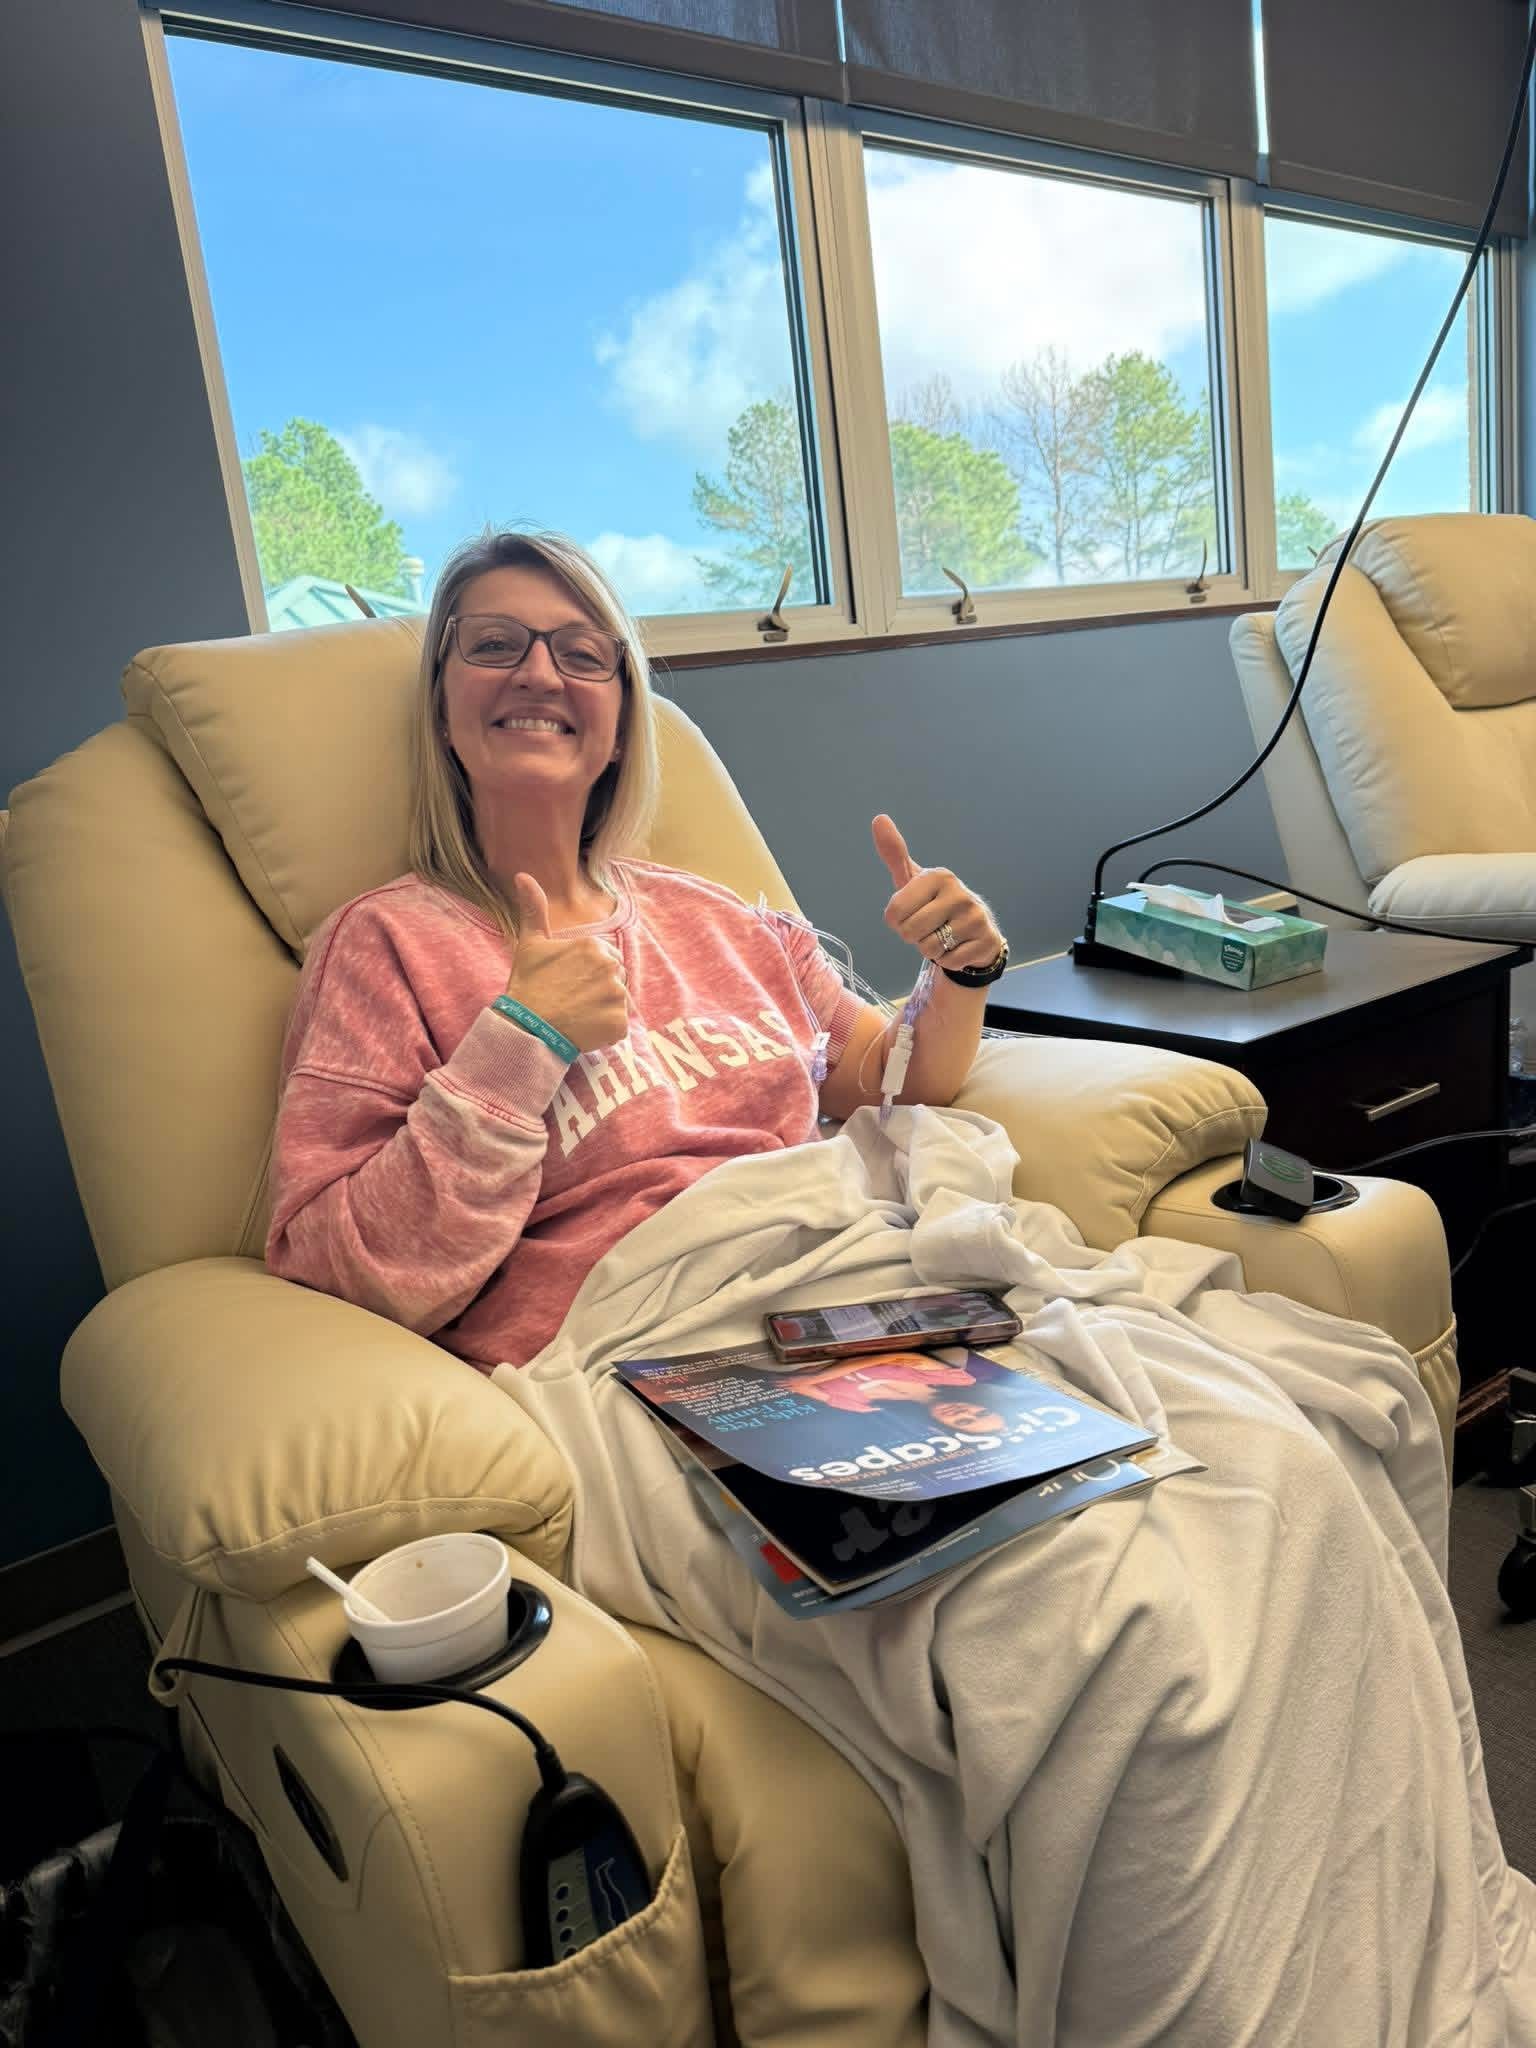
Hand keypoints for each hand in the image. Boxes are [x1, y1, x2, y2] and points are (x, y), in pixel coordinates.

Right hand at [503, 874, 629, 1052]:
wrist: (526, 1028)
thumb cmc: (528, 986)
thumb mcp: (530, 944)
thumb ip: (534, 909)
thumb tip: (523, 875)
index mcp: (594, 946)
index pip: (605, 958)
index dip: (587, 972)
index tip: (568, 982)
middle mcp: (611, 967)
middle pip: (615, 978)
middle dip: (598, 988)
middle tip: (572, 999)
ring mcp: (617, 996)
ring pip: (617, 1001)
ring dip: (602, 1009)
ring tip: (576, 1014)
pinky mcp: (619, 1023)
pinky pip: (619, 1026)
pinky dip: (605, 1031)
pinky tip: (584, 1029)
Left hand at [872, 815, 1001, 971]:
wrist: (974, 930)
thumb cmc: (934, 903)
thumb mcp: (912, 880)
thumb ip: (894, 853)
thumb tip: (879, 818)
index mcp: (938, 876)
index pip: (895, 912)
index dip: (897, 921)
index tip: (911, 912)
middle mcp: (959, 893)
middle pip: (910, 932)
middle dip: (913, 936)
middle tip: (927, 927)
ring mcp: (975, 917)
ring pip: (929, 949)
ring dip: (930, 949)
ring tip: (943, 935)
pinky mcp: (986, 941)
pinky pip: (949, 961)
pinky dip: (948, 960)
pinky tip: (958, 945)